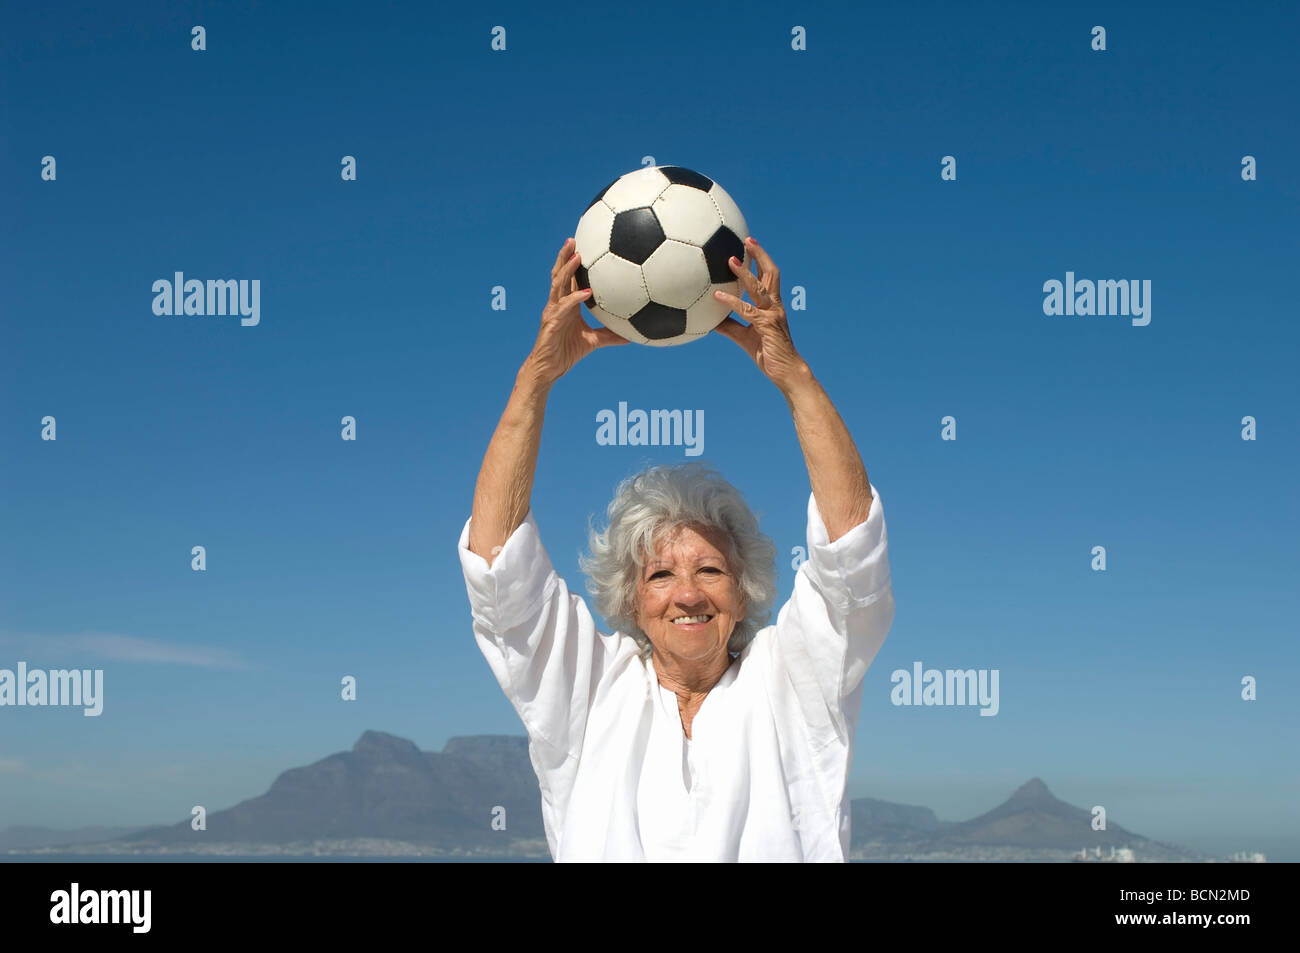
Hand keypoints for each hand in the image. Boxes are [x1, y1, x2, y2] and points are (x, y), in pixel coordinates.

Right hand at [525, 238, 626, 384]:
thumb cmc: (566, 353)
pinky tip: (587, 292)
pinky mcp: (551, 323)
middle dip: (564, 256)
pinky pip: (564, 307)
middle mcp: (558, 303)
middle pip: (559, 274)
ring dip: (567, 269)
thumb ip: (610, 335)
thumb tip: (632, 335)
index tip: (583, 244)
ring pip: (557, 285)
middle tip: (573, 239)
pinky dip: (575, 298)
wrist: (549, 370)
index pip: (569, 278)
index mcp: (567, 304)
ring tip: (576, 255)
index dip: (573, 261)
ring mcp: (553, 311)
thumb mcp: (594, 342)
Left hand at [711, 238, 806, 390]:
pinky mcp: (766, 326)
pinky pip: (747, 310)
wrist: (786, 372)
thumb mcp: (743, 337)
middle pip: (770, 273)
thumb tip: (707, 317)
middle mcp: (774, 305)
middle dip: (759, 254)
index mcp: (771, 305)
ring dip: (744, 273)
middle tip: (747, 239)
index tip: (748, 244)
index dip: (760, 259)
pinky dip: (731, 302)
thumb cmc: (767, 354)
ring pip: (759, 288)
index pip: (768, 276)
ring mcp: (772, 314)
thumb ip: (728, 325)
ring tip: (730, 260)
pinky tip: (717, 297)